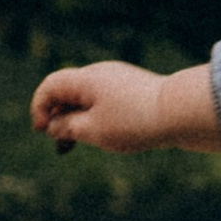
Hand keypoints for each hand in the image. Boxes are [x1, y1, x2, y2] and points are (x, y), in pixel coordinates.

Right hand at [30, 60, 220, 155]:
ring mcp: (118, 79)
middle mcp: (101, 73)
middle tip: (60, 146)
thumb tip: (53, 124)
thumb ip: (66, 126)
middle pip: (67, 91)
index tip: (42, 131)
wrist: (181, 112)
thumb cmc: (134, 122)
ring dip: (76, 120)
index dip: (39, 107)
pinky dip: (94, 117)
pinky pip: (104, 101)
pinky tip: (101, 137)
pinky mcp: (132, 89)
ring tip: (75, 147)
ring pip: (86, 97)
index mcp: (87, 78)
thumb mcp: (92, 130)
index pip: (51, 85)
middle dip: (58, 117)